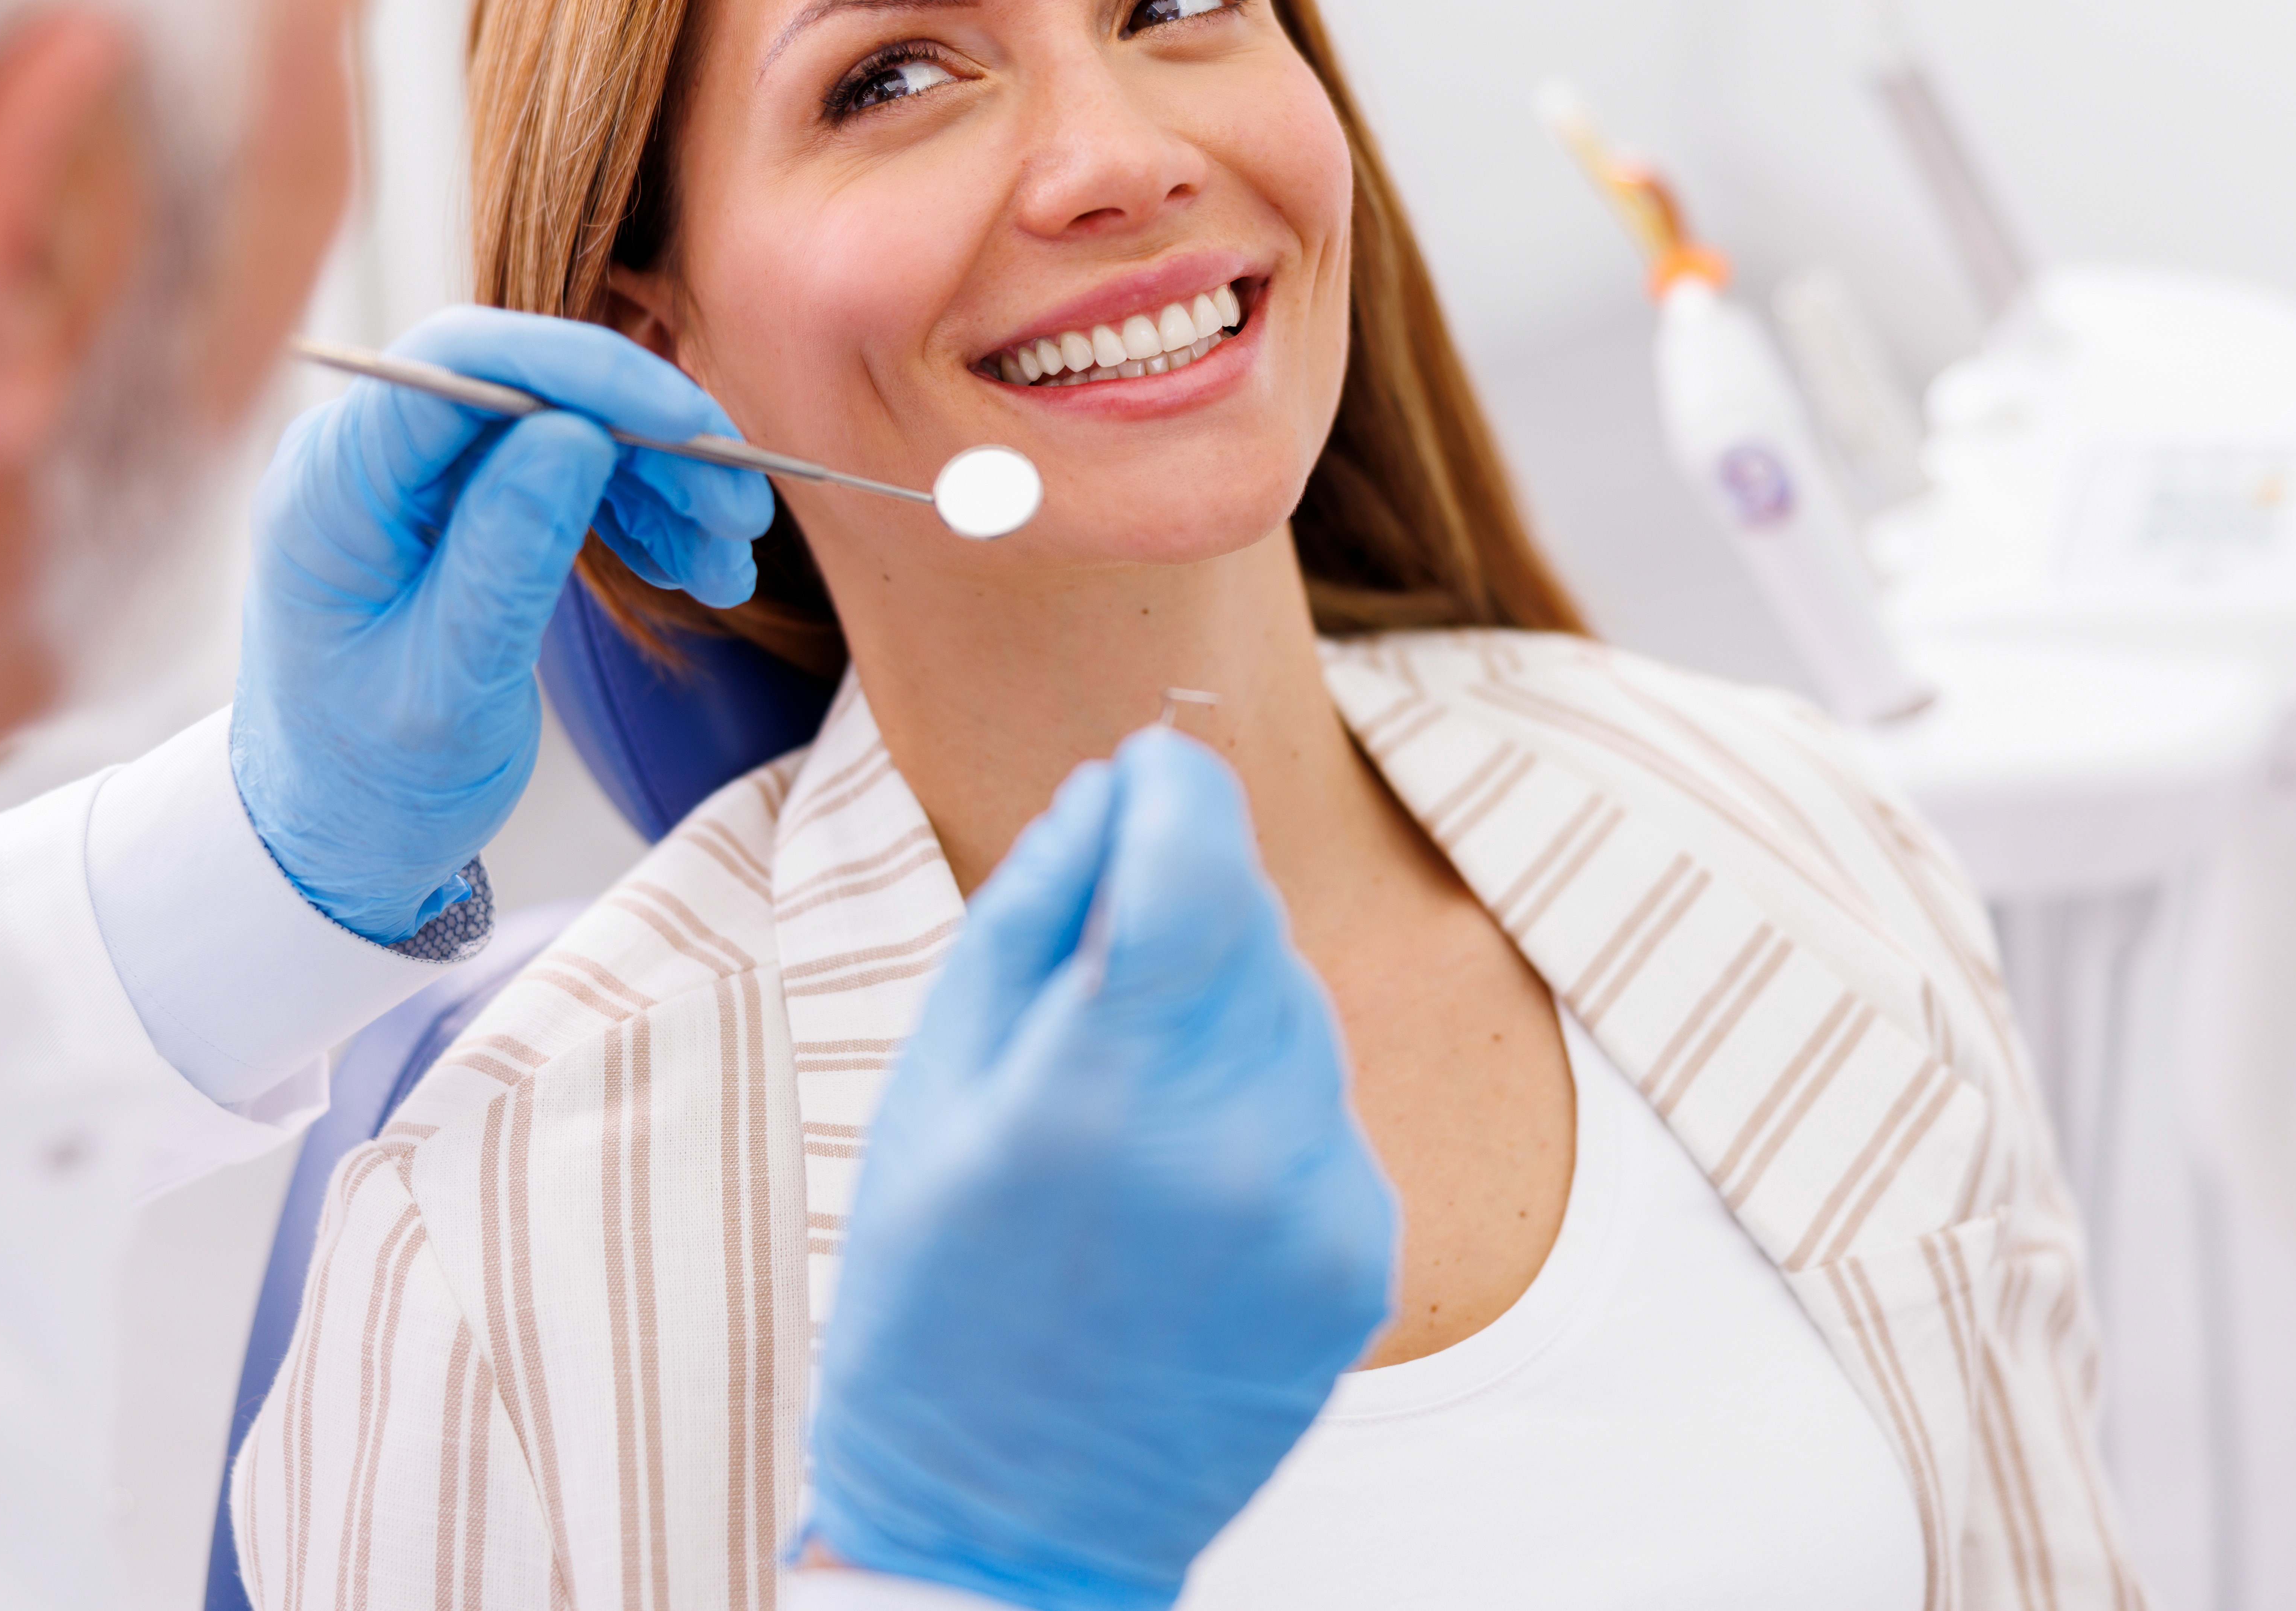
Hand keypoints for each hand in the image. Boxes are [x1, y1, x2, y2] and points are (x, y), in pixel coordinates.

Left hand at [230, 305, 771, 940]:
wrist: (337, 839)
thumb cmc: (372, 783)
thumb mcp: (449, 687)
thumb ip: (506, 555)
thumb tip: (573, 429)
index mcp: (331, 491)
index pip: (461, 366)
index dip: (584, 371)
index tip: (689, 424)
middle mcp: (366, 459)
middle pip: (529, 385)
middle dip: (649, 434)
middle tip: (742, 510)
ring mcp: (416, 478)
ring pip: (563, 424)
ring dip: (662, 479)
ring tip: (729, 562)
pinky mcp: (460, 504)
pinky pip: (565, 470)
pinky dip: (640, 509)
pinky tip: (691, 565)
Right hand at [805, 731, 1398, 1610]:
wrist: (1003, 1526)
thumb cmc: (930, 1298)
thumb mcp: (931, 1085)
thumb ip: (1033, 915)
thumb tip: (1114, 791)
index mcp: (1105, 1088)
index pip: (1196, 852)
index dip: (1171, 787)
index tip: (1145, 768)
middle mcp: (1239, 1140)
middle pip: (1251, 925)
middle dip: (1183, 905)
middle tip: (1095, 969)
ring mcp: (1320, 1207)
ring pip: (1297, 1014)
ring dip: (1224, 1010)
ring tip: (1124, 1101)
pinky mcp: (1365, 1261)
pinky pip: (1326, 1115)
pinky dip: (1265, 1108)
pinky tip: (1183, 1174)